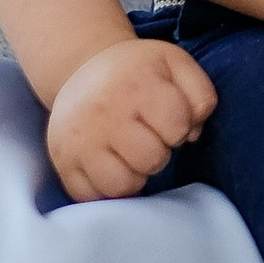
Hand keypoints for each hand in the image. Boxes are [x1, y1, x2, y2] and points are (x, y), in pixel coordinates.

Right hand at [46, 40, 217, 202]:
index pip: (177, 126)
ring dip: (134, 175)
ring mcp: (80, 141)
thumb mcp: (175, 64)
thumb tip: (192, 135)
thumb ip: (200, 95)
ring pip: (122, 186)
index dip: (180, 127)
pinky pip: (93, 197)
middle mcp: (104, 113)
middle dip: (158, 152)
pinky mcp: (63, 163)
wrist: (82, 68)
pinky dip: (106, 188)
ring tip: (129, 154)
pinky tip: (109, 164)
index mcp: (137, 84)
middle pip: (152, 160)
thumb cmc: (137, 72)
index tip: (168, 118)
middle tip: (147, 137)